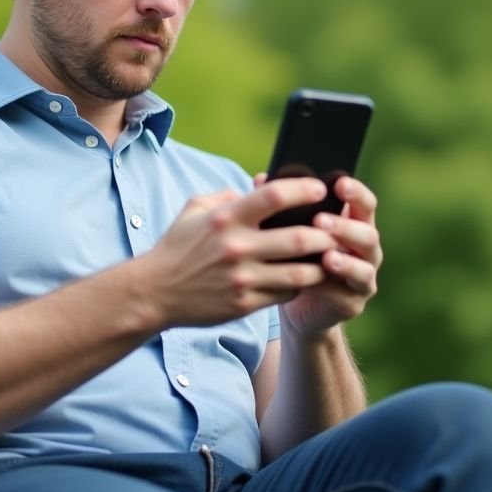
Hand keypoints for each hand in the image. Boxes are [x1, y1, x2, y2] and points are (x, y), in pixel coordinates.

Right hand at [137, 179, 340, 327]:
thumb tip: (259, 187)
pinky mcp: (244, 304)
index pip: (275, 196)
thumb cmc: (178, 247)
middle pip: (300, 238)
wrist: (154, 292)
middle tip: (337, 229)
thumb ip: (228, 197)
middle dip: (326, 234)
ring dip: (320, 264)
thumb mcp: (195, 210)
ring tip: (329, 256)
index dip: (304, 190)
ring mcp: (242, 279)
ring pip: (301, 272)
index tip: (321, 190)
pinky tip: (304, 277)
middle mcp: (236, 247)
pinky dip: (299, 284)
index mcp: (226, 218)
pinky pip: (286, 293)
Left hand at [253, 174, 381, 337]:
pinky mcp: (353, 304)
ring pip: (364, 268)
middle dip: (346, 227)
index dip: (357, 193)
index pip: (365, 204)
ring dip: (345, 261)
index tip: (340, 183)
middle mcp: (365, 251)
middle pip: (368, 235)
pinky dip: (330, 289)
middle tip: (321, 221)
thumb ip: (285, 206)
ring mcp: (363, 278)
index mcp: (355, 225)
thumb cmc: (296, 257)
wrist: (298, 304)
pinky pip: (346, 296)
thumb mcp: (292, 230)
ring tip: (327, 256)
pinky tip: (312, 283)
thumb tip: (260, 180)